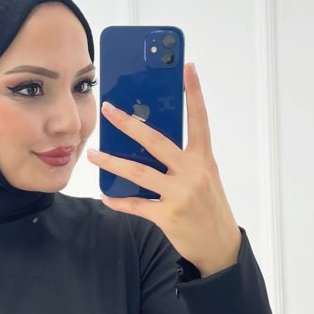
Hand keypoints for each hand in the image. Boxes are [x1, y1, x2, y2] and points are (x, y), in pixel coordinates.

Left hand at [87, 62, 242, 275]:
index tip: (186, 67)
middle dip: (129, 124)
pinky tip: (106, 196)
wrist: (220, 246)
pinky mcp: (168, 216)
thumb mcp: (204, 176)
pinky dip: (119, 200)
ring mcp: (180, 194)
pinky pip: (136, 205)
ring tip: (93, 155)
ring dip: (112, 163)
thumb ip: (183, 158)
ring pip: (138, 172)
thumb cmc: (209, 206)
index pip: (199, 119)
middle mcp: (193, 172)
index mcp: (204, 159)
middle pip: (156, 141)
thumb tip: (149, 140)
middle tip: (109, 109)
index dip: (194, 93)